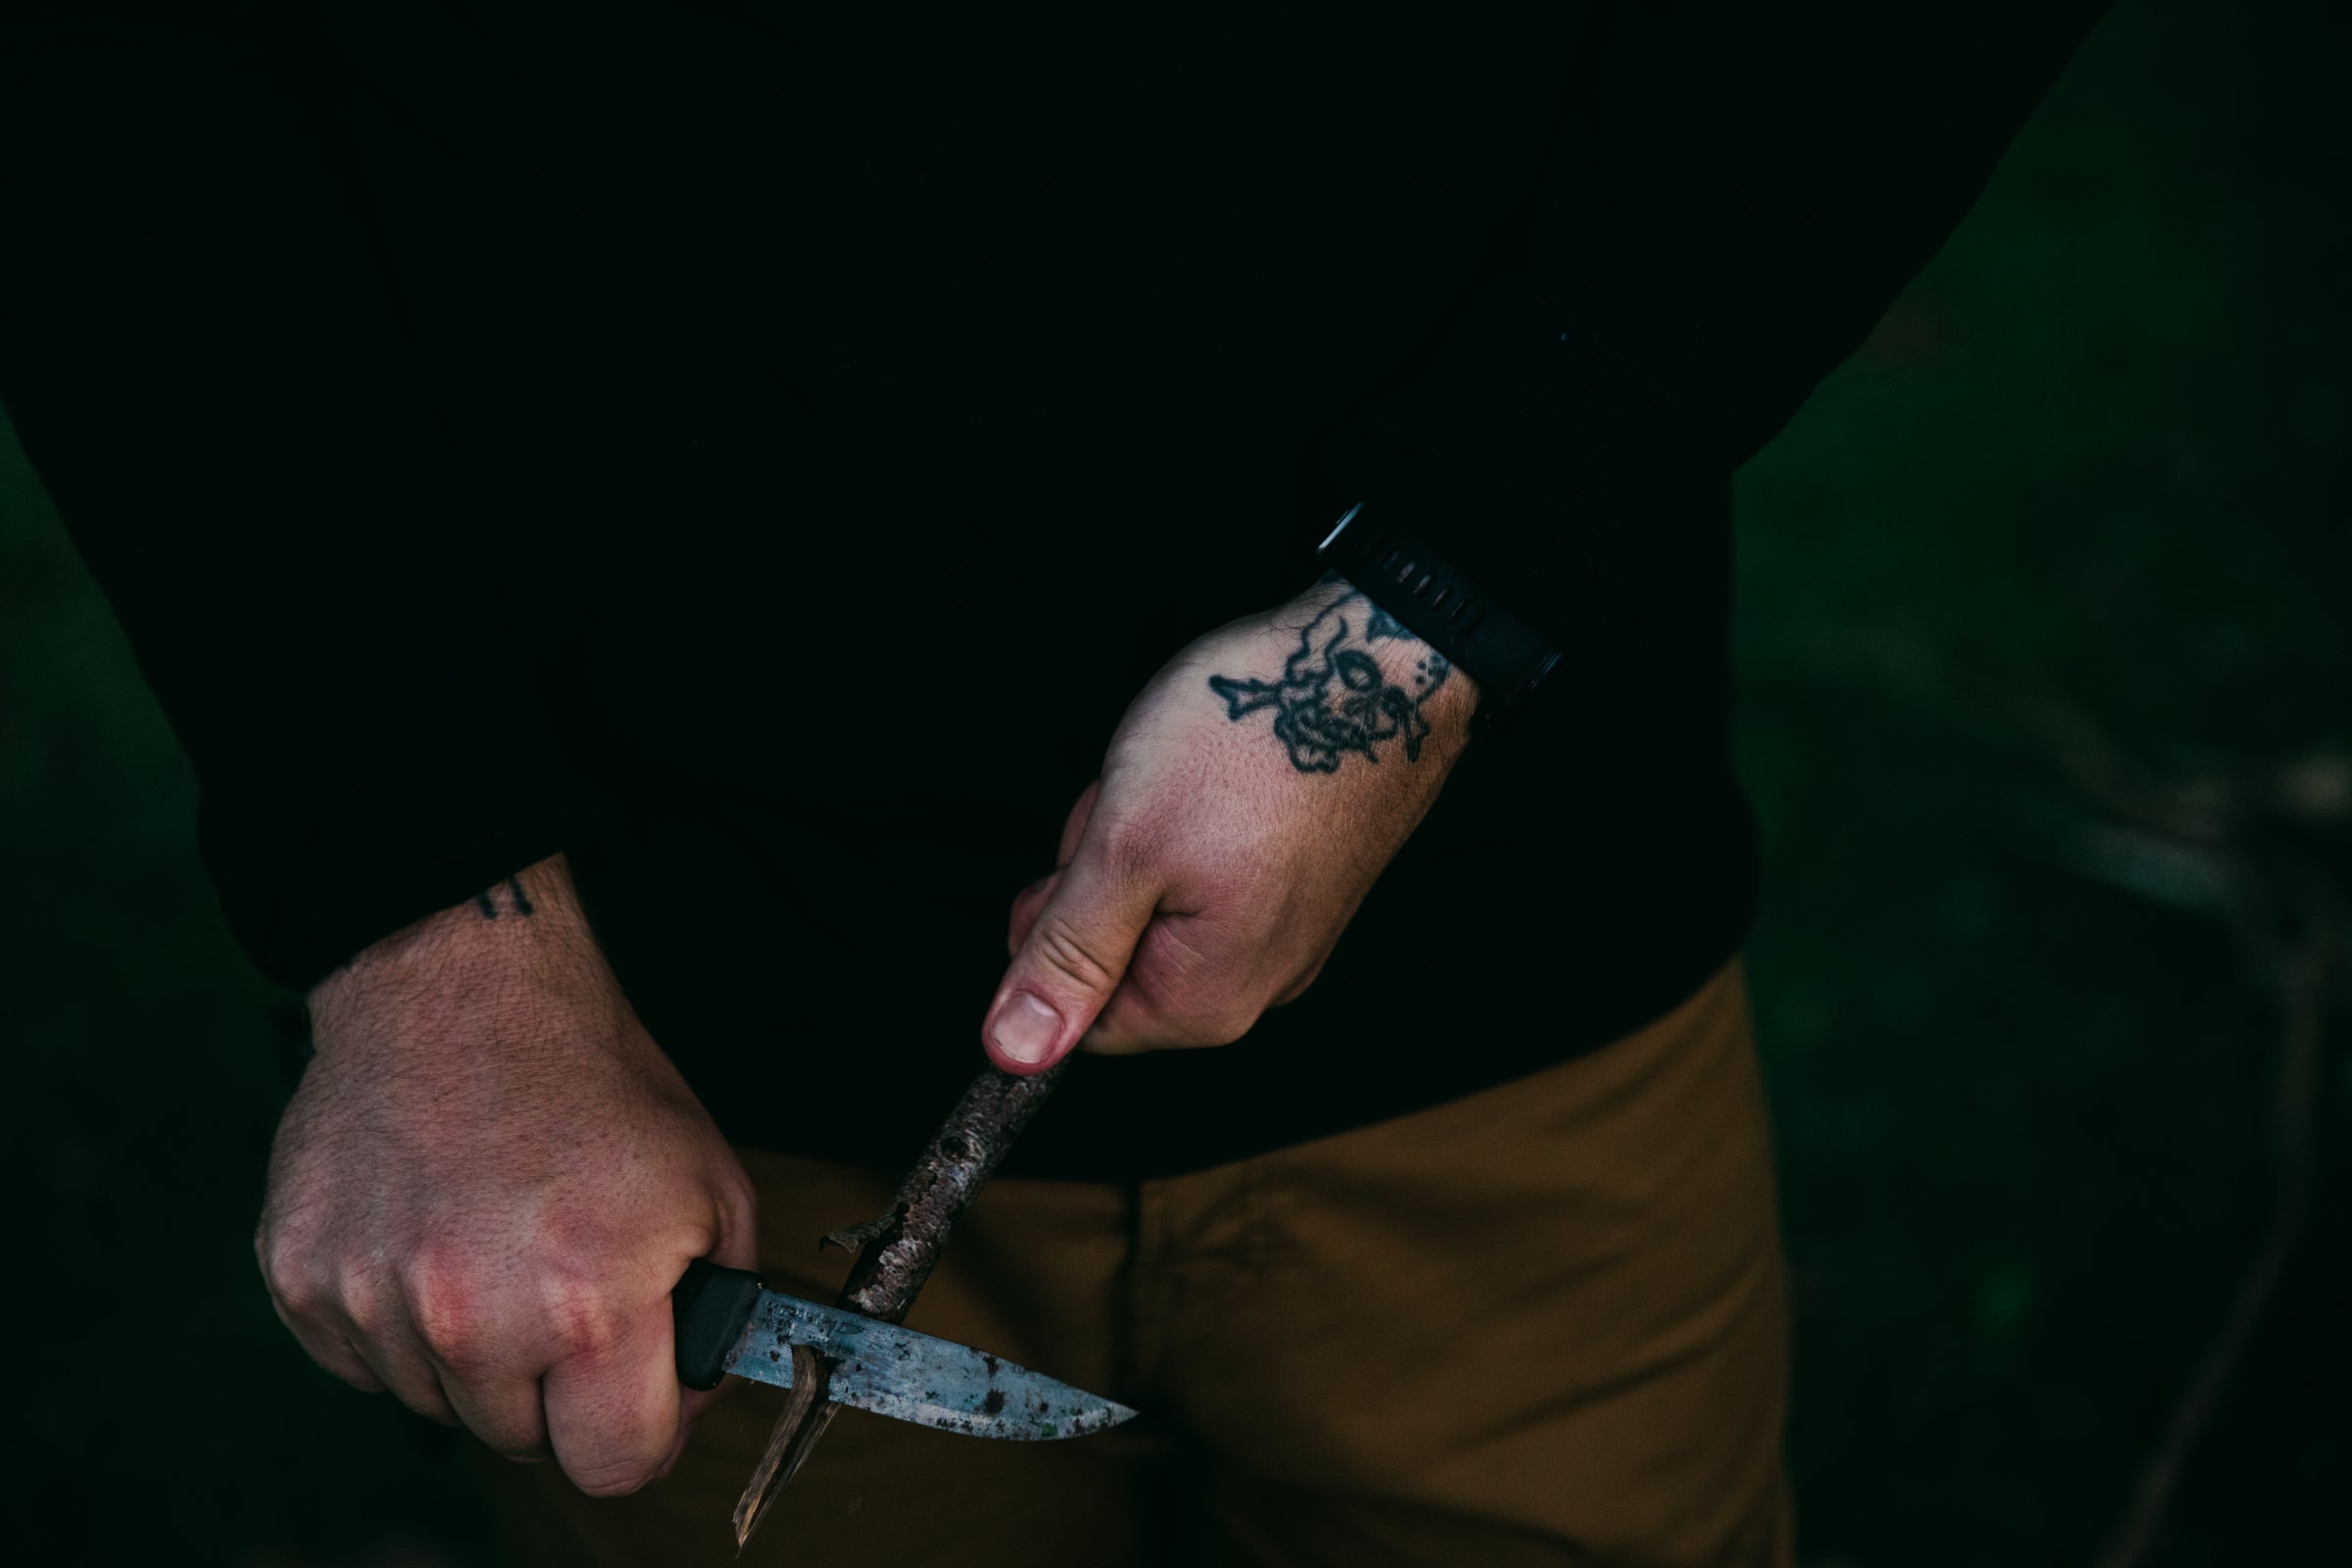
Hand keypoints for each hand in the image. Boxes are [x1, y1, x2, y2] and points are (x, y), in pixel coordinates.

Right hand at [255, 855, 757, 1495]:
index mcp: (588, 1303)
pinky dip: (397, 1322)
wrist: (461, 984)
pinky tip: (430, 1237)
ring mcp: (374, 1300)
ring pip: (439, 1402)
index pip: (616, 1467)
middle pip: (524, 1443)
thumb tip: (693, 1386)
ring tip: (495, 1243)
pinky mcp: (301, 1279)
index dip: (643, 1430)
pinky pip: (360, 1362)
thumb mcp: (709, 1182)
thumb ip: (721, 1305)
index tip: (641, 1391)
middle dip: (556, 1387)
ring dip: (472, 1351)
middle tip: (565, 1291)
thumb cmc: (590, 1076)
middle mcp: (472, 1318)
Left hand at [983, 576, 1475, 1067]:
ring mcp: (1290, 930)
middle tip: (1140, 804)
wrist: (1374, 665)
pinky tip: (1214, 772)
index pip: (1080, 1016)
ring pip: (1160, 902)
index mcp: (1208, 999)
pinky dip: (1192, 818)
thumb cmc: (1255, 741)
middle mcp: (1261, 982)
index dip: (1056, 929)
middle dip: (1103, 874)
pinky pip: (1212, 870)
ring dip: (1143, 837)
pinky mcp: (1306, 881)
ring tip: (1185, 776)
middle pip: (1120, 955)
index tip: (1084, 861)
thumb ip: (1067, 955)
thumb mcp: (1125, 846)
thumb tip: (1015, 1050)